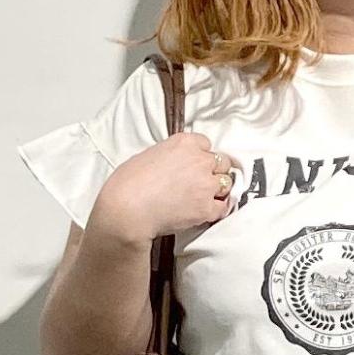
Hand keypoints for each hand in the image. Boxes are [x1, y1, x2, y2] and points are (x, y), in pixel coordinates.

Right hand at [92, 132, 242, 247]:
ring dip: (218, 190)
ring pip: (226, 183)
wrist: (127, 209)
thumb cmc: (129, 183)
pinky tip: (207, 211)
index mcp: (184, 143)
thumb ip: (170, 156)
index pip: (206, 144)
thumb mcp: (149, 154)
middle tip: (199, 182)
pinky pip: (223, 207)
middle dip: (212, 171)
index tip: (194, 165)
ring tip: (203, 197)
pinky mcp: (207, 208)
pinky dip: (217, 210)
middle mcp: (199, 160)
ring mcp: (206, 184)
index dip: (200, 156)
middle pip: (221, 162)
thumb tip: (174, 164)